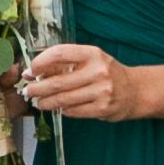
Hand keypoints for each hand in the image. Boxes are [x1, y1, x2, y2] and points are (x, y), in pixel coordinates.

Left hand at [19, 41, 141, 121]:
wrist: (136, 91)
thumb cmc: (106, 73)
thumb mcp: (90, 60)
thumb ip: (64, 64)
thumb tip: (31, 72)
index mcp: (92, 54)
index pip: (59, 54)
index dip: (40, 62)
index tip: (30, 70)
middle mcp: (98, 71)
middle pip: (58, 81)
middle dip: (37, 88)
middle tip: (27, 91)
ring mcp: (101, 91)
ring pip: (63, 99)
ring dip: (46, 102)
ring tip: (39, 102)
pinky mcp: (102, 108)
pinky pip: (73, 111)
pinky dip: (63, 110)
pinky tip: (59, 107)